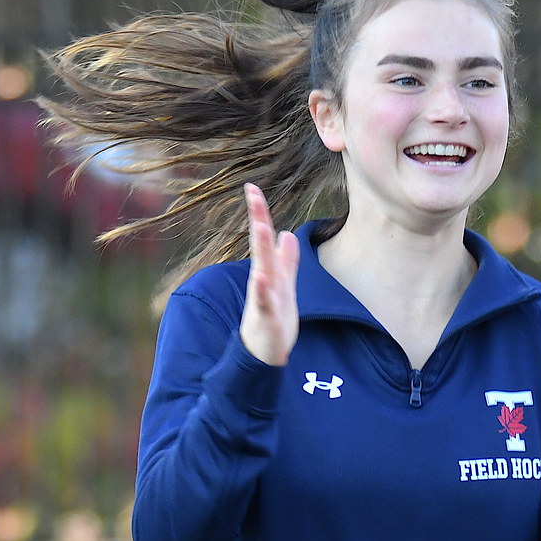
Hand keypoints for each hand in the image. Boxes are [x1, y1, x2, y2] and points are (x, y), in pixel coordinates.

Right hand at [239, 183, 299, 365]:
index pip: (263, 237)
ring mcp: (263, 298)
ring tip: (262, 226)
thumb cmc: (273, 318)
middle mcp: (263, 280)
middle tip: (252, 193)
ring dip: (261, 249)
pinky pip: (263, 302)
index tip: (252, 187)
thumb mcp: (284, 286)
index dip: (260, 213)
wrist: (266, 353)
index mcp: (268, 271)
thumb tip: (289, 234)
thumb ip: (287, 261)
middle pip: (260, 246)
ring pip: (262, 270)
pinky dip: (262, 290)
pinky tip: (261, 277)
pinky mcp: (265, 319)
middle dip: (258, 219)